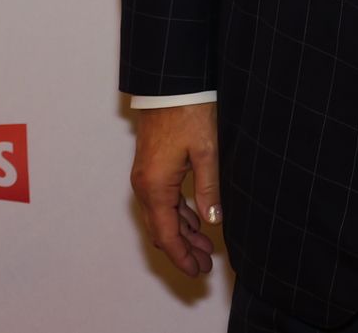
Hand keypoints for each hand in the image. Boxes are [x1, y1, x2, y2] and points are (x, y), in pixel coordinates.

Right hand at [131, 102, 220, 276]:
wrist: (170, 86)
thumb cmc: (188, 113)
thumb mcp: (207, 151)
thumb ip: (209, 187)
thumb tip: (213, 220)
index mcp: (155, 187)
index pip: (167, 234)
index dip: (182, 256)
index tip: (197, 271)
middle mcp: (144, 186)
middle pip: (162, 229)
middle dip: (183, 250)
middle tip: (205, 265)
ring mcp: (145, 177)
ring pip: (162, 216)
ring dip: (182, 233)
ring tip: (205, 247)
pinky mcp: (151, 168)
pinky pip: (162, 201)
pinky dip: (178, 215)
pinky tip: (194, 221)